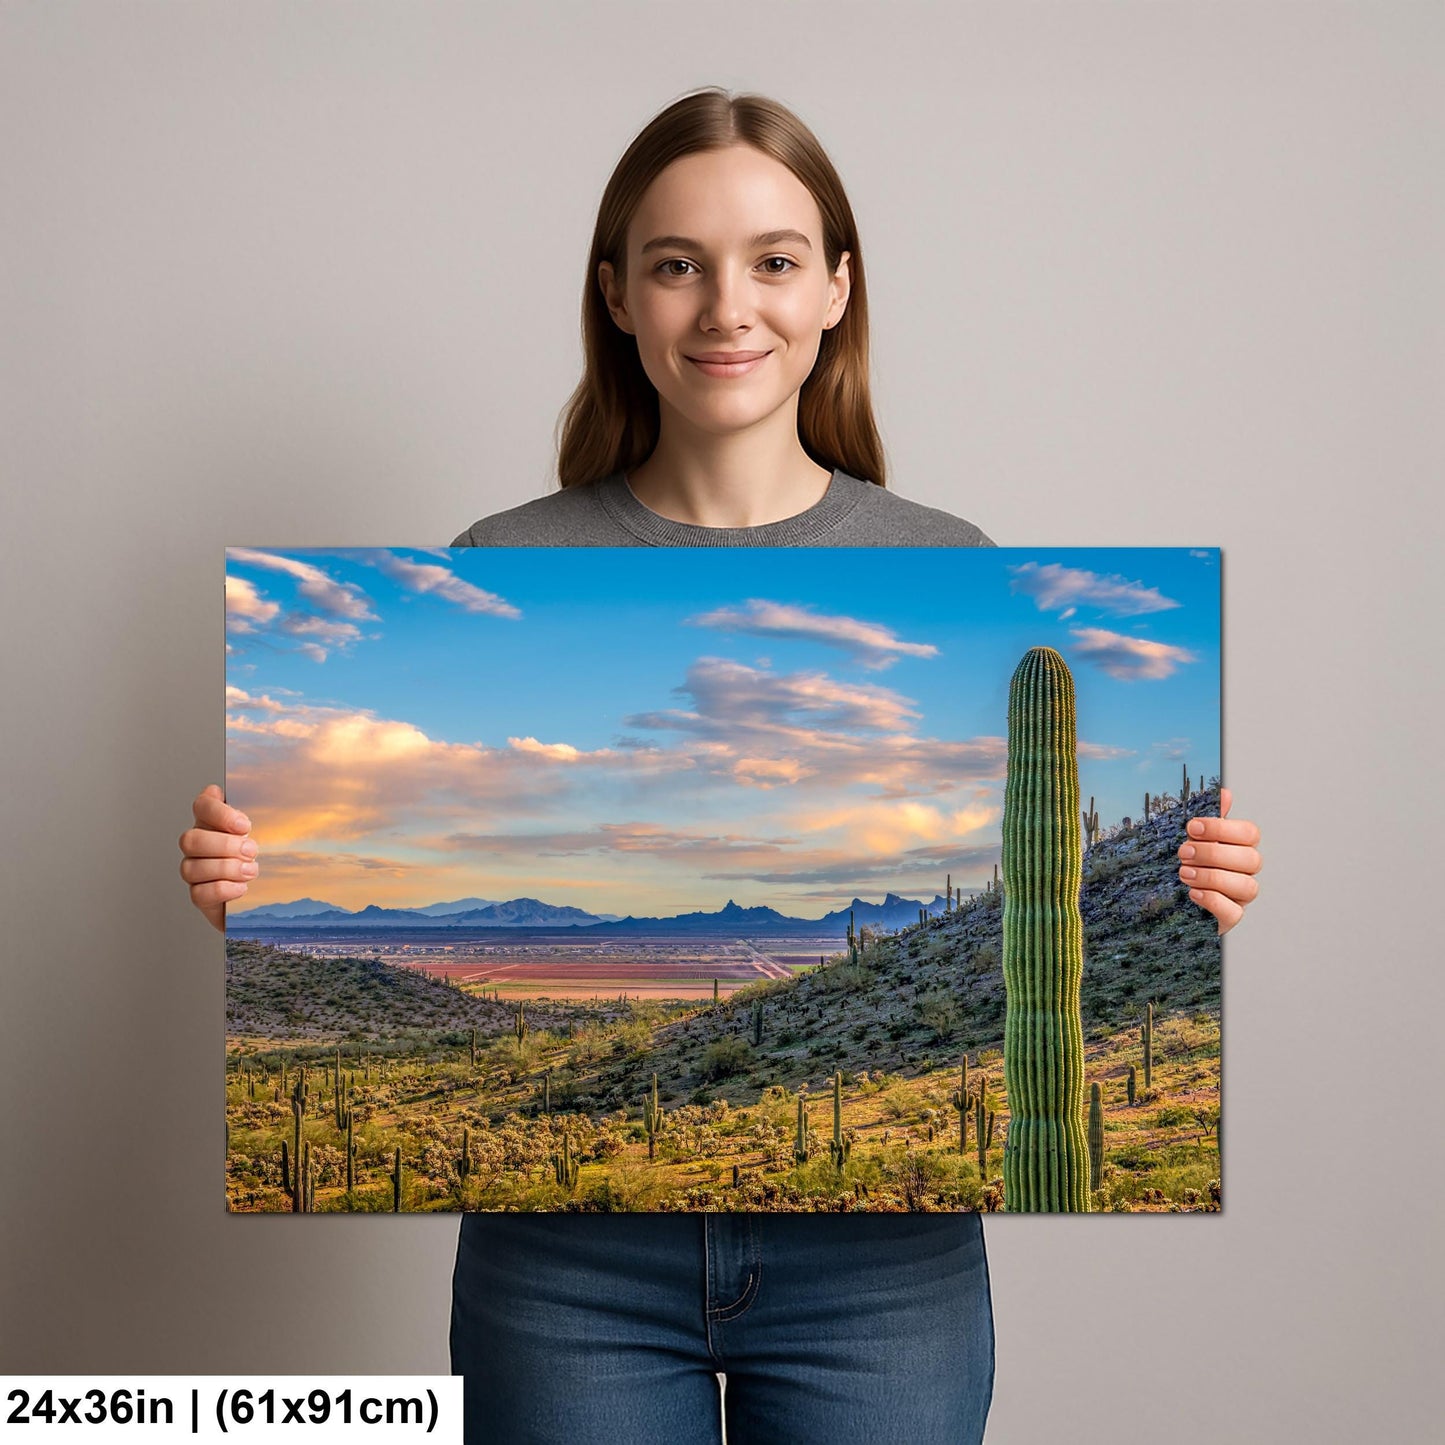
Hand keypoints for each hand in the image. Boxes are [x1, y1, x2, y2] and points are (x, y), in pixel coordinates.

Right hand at [179, 783, 257, 932]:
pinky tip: (242, 887)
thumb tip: (262, 795)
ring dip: (226, 868)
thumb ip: (255, 815)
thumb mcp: (265, 831)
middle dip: (224, 846)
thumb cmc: (260, 855)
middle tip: (251, 851)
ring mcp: (194, 871)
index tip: (244, 826)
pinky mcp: (199, 895)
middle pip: (191, 839)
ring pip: (191, 868)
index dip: (219, 813)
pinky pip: (199, 893)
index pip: (202, 806)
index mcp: (211, 823)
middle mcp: (197, 845)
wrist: (263, 890)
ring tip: (250, 871)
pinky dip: (223, 889)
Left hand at [1177, 787, 1259, 935]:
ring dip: (1212, 877)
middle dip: (1213, 853)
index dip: (1222, 828)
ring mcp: (1240, 897)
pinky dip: (1213, 900)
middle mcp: (1245, 872)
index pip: (1250, 833)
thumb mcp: (1194, 840)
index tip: (1191, 827)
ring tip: (1184, 873)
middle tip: (1183, 852)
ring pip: (1247, 886)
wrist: (1169, 901)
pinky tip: (1193, 893)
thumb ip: (1210, 820)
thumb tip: (1225, 793)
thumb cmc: (1188, 864)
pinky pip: (1233, 913)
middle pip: (1250, 859)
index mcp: (1239, 848)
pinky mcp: (1229, 918)